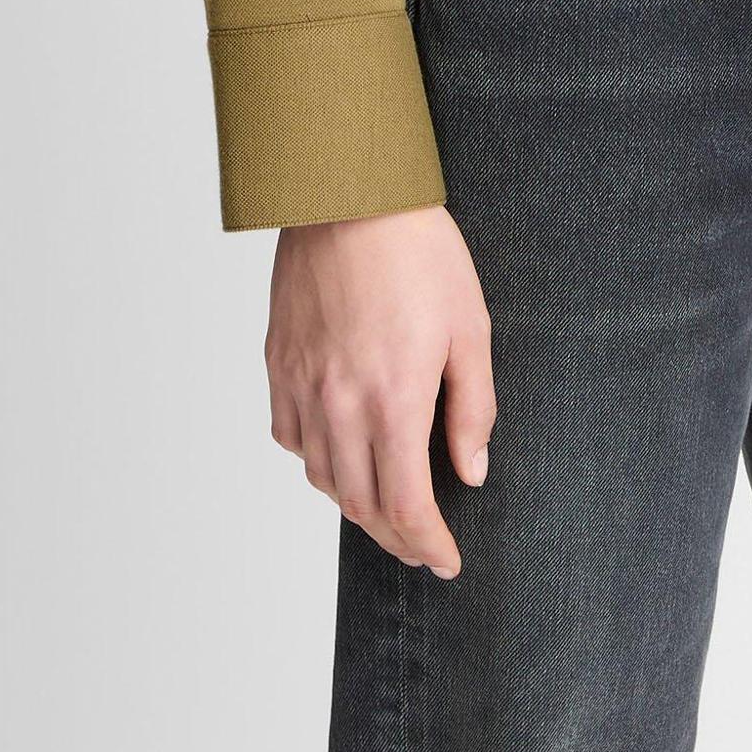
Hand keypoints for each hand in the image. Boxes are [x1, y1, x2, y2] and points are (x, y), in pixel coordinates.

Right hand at [266, 205, 494, 572]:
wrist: (348, 191)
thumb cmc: (419, 251)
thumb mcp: (470, 326)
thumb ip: (472, 408)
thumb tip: (471, 472)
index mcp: (392, 399)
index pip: (405, 506)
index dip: (427, 544)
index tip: (447, 560)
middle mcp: (339, 403)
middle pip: (361, 504)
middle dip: (396, 536)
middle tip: (423, 543)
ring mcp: (302, 384)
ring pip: (322, 477)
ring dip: (357, 503)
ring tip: (388, 504)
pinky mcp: (279, 362)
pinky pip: (292, 436)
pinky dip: (318, 459)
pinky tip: (341, 450)